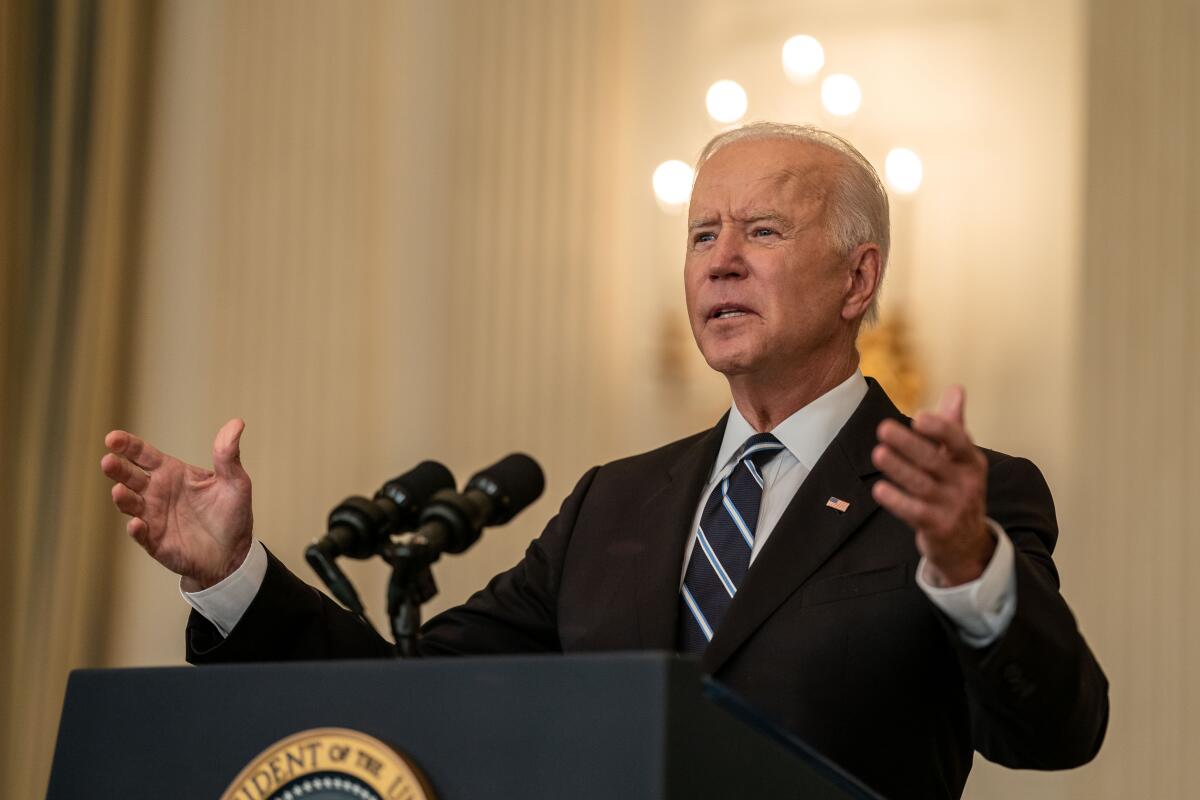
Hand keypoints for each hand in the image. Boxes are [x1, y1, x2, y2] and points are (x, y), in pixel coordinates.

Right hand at [101, 418, 253, 590]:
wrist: (233, 554)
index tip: (112, 438)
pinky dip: (137, 529)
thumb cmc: (232, 514)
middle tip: (108, 461)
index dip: (128, 446)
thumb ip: (228, 455)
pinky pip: (141, 535)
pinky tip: (137, 524)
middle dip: (117, 469)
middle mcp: (157, 493)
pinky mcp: (155, 542)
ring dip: (123, 498)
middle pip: (129, 477)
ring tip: (119, 490)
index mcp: (172, 473)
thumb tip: (237, 423)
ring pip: (130, 504)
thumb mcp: (235, 482)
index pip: (144, 455)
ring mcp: (153, 518)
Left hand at [871, 386, 993, 586]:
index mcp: (972, 461)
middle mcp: (966, 483)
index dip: (940, 428)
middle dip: (909, 444)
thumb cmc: (956, 489)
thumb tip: (956, 387)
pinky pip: (914, 512)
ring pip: (922, 485)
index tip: (918, 416)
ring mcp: (953, 507)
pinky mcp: (938, 527)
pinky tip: (879, 489)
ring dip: (898, 468)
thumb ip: (953, 425)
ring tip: (878, 453)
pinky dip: (896, 500)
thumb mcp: (961, 460)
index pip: (959, 441)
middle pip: (935, 460)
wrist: (966, 543)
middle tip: (883, 428)